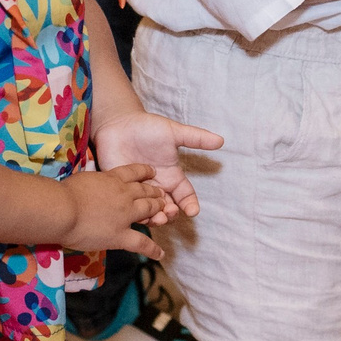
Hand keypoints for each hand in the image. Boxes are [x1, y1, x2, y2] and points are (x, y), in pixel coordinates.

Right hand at [63, 165, 171, 254]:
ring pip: (149, 211)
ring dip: (158, 211)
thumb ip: (93, 182)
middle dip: (155, 193)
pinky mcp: (121, 236)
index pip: (133, 172)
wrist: (63, 209)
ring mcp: (125, 215)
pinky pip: (142, 243)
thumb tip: (90, 186)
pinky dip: (152, 249)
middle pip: (146, 191)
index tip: (151, 172)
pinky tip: (160, 254)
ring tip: (165, 213)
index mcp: (112, 178)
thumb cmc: (65, 193)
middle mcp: (124, 194)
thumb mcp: (82, 178)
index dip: (145, 172)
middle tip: (161, 195)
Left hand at [94, 110, 224, 220]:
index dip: (190, 204)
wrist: (119, 123)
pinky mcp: (123, 191)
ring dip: (156, 217)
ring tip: (157, 215)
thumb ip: (196, 138)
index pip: (186, 195)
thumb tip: (221, 141)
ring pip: (151, 212)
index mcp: (172, 176)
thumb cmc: (148, 127)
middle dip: (172, 214)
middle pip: (169, 208)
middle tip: (171, 212)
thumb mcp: (174, 132)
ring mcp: (140, 190)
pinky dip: (136, 214)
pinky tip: (138, 211)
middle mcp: (158, 186)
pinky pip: (130, 208)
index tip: (193, 211)